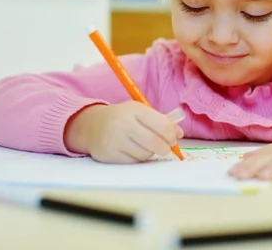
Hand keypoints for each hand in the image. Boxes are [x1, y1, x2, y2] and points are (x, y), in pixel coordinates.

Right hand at [64, 102, 183, 162]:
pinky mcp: (109, 154)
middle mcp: (123, 123)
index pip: (162, 125)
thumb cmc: (122, 118)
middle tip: (165, 148)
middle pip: (155, 142)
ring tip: (145, 146)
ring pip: (145, 154)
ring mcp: (114, 139)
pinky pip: (133, 161)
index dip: (172, 135)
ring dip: (150, 153)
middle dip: (165, 148)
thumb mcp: (141, 113)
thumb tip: (179, 134)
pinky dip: (138, 158)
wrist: (92, 126)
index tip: (173, 139)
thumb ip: (161, 121)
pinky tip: (134, 151)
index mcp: (134, 109)